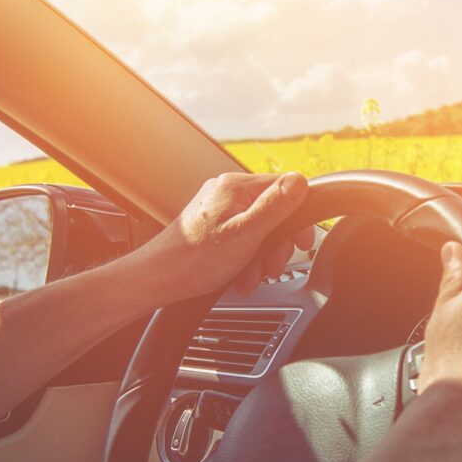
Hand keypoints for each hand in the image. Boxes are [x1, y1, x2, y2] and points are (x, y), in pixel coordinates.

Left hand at [125, 172, 314, 300]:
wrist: (158, 280)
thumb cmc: (194, 259)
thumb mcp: (245, 233)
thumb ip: (275, 206)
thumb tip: (300, 182)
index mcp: (236, 187)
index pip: (284, 188)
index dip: (298, 218)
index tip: (302, 241)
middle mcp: (227, 194)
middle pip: (273, 214)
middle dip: (276, 246)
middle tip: (271, 266)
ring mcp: (220, 212)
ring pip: (259, 232)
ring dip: (260, 258)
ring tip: (249, 276)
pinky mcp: (214, 230)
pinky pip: (243, 241)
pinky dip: (245, 261)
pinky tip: (239, 276)